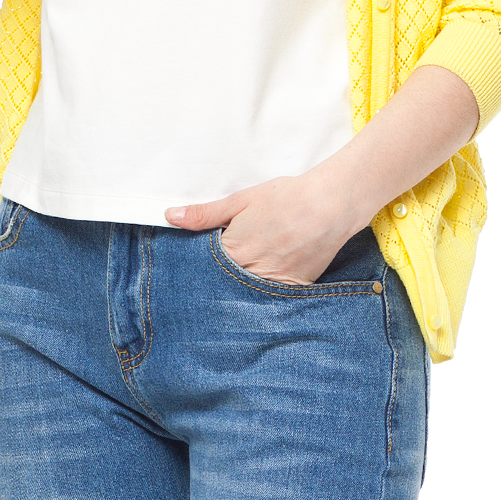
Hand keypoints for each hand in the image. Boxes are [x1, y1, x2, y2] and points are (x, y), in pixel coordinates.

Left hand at [164, 172, 363, 285]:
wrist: (329, 205)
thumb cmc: (286, 198)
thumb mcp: (241, 200)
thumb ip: (204, 214)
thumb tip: (171, 217)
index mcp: (233, 252)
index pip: (203, 270)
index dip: (197, 269)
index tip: (191, 271)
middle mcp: (251, 274)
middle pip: (223, 287)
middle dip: (216, 284)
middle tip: (212, 282)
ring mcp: (273, 285)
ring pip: (245, 297)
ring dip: (238, 293)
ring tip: (238, 283)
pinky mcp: (293, 289)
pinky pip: (271, 301)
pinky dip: (263, 297)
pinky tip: (259, 289)